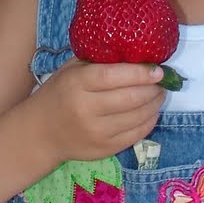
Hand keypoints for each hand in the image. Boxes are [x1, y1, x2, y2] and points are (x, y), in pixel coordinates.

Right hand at [30, 57, 165, 163]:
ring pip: (137, 117)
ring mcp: (97, 132)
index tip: (158, 70)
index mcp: (77, 84)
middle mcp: (86, 109)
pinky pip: (136, 135)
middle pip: (130, 98)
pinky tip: (151, 111)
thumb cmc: (58, 94)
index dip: (140, 73)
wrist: (40, 133)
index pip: (114, 77)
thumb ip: (98, 61)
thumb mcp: (70, 71)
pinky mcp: (105, 149)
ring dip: (155, 104)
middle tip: (162, 82)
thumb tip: (135, 53)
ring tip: (159, 94)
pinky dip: (150, 121)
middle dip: (153, 89)